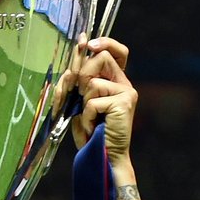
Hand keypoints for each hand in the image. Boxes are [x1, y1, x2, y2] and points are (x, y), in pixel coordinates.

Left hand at [63, 35, 135, 160]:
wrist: (103, 157)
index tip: (88, 43)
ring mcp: (126, 93)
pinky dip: (87, 116)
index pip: (116, 51)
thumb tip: (72, 66)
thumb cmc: (91, 133)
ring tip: (91, 119)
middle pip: (101, 57)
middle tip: (81, 98)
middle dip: (83, 74)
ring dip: (83, 103)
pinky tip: (94, 126)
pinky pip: (92, 101)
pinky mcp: (124, 103)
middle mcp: (124, 84)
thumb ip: (77, 83)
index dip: (104, 42)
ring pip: (93, 82)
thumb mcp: (79, 104)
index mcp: (115, 81)